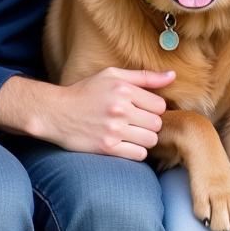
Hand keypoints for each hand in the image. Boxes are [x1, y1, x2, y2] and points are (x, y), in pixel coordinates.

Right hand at [0, 69, 173, 160]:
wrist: (56, 113)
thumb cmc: (86, 91)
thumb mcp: (113, 75)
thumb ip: (145, 76)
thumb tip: (173, 76)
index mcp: (124, 89)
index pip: (160, 105)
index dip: (154, 108)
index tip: (143, 109)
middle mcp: (120, 109)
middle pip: (157, 123)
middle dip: (151, 124)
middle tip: (139, 122)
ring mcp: (113, 130)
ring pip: (150, 140)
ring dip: (145, 139)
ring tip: (134, 133)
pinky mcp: (106, 148)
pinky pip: (138, 154)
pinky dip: (137, 151)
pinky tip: (127, 144)